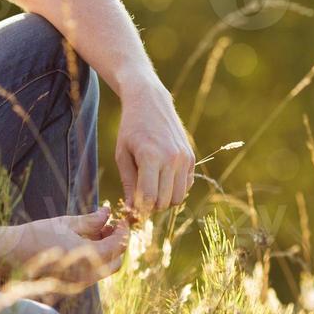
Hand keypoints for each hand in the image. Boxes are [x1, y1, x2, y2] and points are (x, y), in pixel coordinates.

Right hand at [0, 206, 129, 295]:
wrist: (11, 254)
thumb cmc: (37, 234)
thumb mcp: (66, 223)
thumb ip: (91, 220)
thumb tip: (107, 212)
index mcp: (87, 256)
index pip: (118, 245)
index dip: (123, 231)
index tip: (121, 220)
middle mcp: (87, 274)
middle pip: (116, 262)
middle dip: (118, 244)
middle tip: (112, 227)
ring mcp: (79, 284)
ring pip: (105, 270)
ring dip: (107, 253)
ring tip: (98, 233)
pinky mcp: (71, 287)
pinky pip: (92, 275)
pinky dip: (96, 261)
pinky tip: (85, 246)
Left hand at [114, 75, 196, 216]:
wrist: (150, 102)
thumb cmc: (131, 129)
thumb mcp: (122, 155)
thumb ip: (129, 184)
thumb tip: (133, 211)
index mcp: (151, 157)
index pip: (149, 198)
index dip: (140, 209)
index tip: (132, 209)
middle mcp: (172, 158)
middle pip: (165, 202)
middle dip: (151, 206)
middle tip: (140, 199)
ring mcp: (184, 158)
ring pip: (178, 198)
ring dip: (164, 200)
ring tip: (151, 188)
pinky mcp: (191, 158)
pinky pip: (186, 186)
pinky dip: (175, 189)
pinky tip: (162, 178)